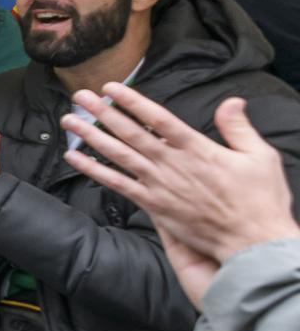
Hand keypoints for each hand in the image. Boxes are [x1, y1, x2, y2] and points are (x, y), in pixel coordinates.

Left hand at [61, 86, 299, 303]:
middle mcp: (173, 164)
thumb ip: (239, 128)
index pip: (158, 118)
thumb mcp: (259, 157)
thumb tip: (232, 101)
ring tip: (69, 121)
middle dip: (102, 112)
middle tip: (78, 96)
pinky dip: (94, 171)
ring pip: (118, 155)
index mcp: (198, 148)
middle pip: (130, 132)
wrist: (253, 243)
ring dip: (91, 137)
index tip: (110, 87)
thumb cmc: (260, 200)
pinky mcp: (154, 205)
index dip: (132, 101)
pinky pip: (117, 185)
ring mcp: (160, 185)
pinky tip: (74, 160)